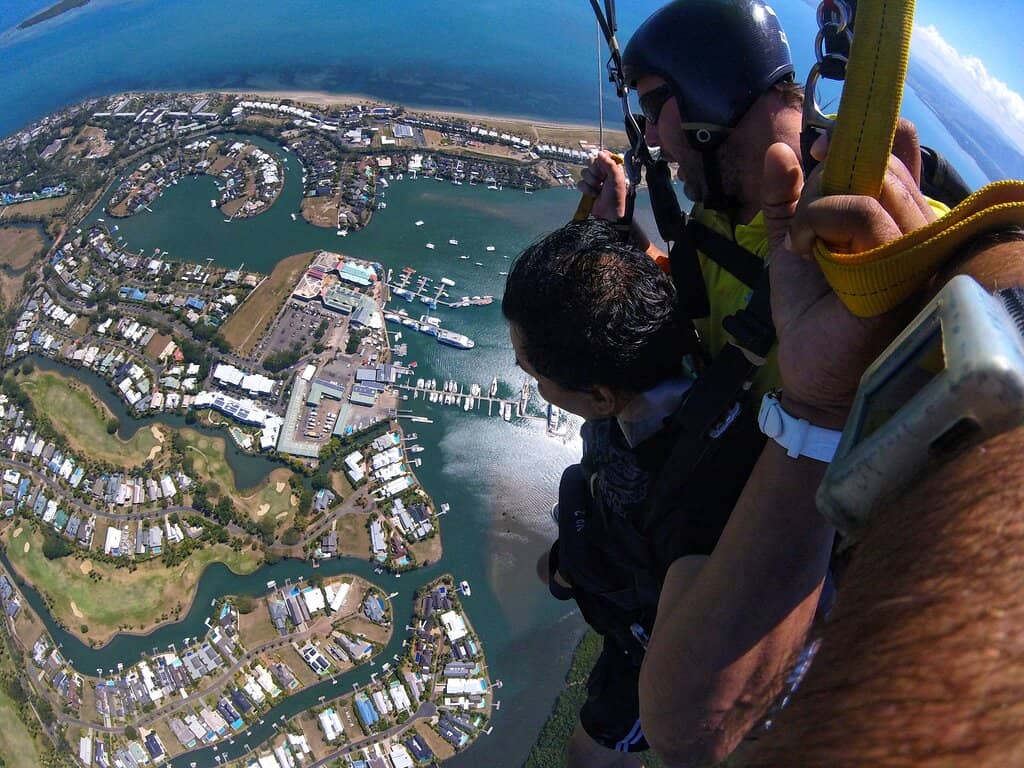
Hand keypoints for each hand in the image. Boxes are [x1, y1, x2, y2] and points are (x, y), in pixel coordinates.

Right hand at [578, 149, 627, 219]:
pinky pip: (580, 183)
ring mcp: (594, 180)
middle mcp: (602, 172)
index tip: (605, 169)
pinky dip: (586, 190)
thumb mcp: (616, 178)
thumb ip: (609, 163)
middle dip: (595, 172)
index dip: (600, 161)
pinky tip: (594, 195)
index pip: (602, 155)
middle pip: (590, 161)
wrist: (608, 213)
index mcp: (611, 167)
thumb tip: (600, 152)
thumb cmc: (616, 197)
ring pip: (584, 172)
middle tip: (602, 180)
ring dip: (591, 183)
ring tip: (599, 189)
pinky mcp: (586, 188)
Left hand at [762, 130, 935, 427]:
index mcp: (893, 214)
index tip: (819, 148)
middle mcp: (915, 225)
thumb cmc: (808, 309)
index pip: (900, 152)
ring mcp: (915, 246)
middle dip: (825, 178)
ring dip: (818, 204)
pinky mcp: (903, 268)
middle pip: (879, 161)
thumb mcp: (791, 240)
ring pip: (872, 183)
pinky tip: (805, 249)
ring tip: (801, 243)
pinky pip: (865, 215)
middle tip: (801, 220)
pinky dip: (822, 219)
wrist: (808, 368)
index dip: (864, 136)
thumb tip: (779, 148)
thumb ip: (784, 196)